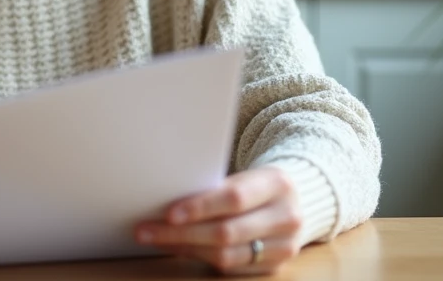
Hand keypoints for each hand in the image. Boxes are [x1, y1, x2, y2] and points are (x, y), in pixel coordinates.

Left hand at [134, 167, 302, 275]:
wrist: (295, 200)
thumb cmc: (256, 184)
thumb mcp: (245, 175)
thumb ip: (215, 187)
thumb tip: (164, 201)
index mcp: (277, 183)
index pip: (234, 198)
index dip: (199, 207)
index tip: (168, 213)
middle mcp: (287, 216)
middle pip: (227, 231)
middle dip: (181, 233)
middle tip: (146, 230)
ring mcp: (285, 246)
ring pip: (226, 255)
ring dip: (185, 248)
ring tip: (156, 239)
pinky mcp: (276, 266)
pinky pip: (231, 268)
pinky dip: (201, 258)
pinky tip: (180, 248)